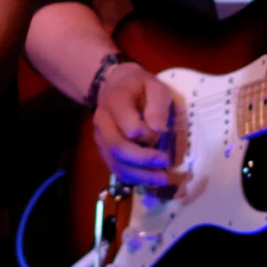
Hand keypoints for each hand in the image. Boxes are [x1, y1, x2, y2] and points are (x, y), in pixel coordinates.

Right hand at [93, 60, 178, 188]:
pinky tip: (150, 180)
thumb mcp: (155, 86)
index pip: (130, 127)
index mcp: (115, 103)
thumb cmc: (140, 88)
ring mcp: (100, 139)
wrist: (116, 87)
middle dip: (143, 160)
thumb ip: (157, 105)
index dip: (148, 135)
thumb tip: (158, 130)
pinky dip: (133, 178)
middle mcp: (102, 122)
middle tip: (165, 163)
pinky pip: (115, 169)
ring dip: (139, 175)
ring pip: (115, 163)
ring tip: (161, 179)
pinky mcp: (104, 151)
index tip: (163, 132)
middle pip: (118, 148)